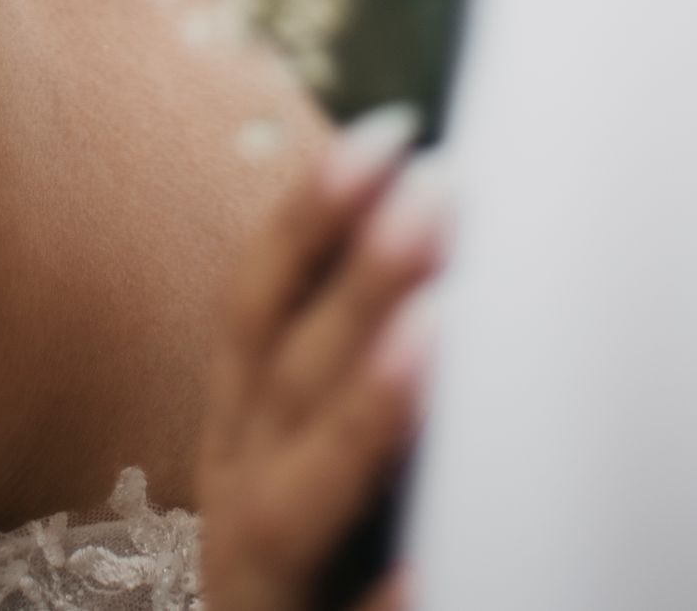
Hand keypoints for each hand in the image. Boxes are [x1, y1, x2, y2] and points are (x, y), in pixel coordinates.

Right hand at [197, 107, 446, 610]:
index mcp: (240, 439)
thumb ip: (371, 356)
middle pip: (285, 383)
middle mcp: (236, 511)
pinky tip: (439, 563)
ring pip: (292, 507)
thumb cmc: (337, 567)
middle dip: (360, 284)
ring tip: (439, 337)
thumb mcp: (326, 457)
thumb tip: (460, 213)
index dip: (311, 216)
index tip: (392, 132)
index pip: (253, 307)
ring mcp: (265, 599)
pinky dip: (388, 603)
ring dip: (361, 418)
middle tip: (445, 195)